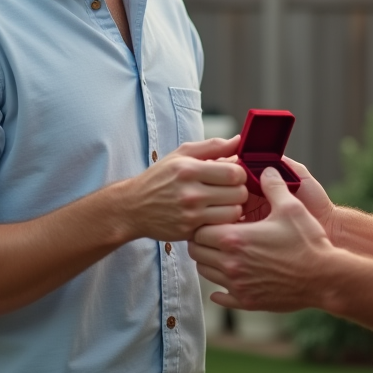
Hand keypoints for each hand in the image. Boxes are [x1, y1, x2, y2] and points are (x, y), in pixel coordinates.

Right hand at [122, 137, 247, 241]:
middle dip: (238, 190)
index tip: (233, 175)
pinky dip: (222, 222)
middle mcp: (190, 193)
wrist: (133, 207)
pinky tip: (214, 216)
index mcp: (189, 169)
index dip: (240, 173)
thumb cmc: (159, 178)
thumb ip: (212, 146)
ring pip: (234, 212)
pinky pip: (221, 228)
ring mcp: (190, 215)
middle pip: (239, 194)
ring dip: (233, 207)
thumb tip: (238, 140)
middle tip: (229, 190)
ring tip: (223, 203)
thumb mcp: (180, 155)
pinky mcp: (190, 232)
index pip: (235, 172)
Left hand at [190, 167, 334, 312]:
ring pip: (206, 272)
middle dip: (202, 240)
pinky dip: (219, 288)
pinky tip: (230, 279)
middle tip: (214, 232)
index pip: (199, 230)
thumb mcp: (291, 207)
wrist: (325, 277)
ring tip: (224, 251)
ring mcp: (237, 285)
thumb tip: (265, 169)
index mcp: (234, 239)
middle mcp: (230, 264)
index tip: (214, 217)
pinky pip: (221, 297)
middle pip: (196, 252)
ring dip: (210, 260)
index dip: (204, 222)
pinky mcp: (247, 301)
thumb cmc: (307, 242)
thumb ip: (273, 185)